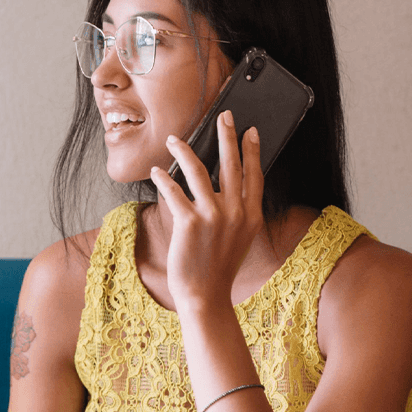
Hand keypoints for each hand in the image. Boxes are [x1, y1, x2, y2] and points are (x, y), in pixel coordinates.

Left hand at [149, 110, 263, 310]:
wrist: (205, 294)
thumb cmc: (218, 266)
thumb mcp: (239, 238)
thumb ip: (237, 212)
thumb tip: (224, 185)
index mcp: (252, 216)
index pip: (254, 175)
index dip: (252, 150)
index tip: (250, 130)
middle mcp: (236, 212)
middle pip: (231, 164)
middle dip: (226, 136)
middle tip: (223, 116)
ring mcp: (213, 216)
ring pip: (198, 170)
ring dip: (184, 150)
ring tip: (173, 139)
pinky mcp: (190, 222)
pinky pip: (174, 191)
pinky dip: (163, 178)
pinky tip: (156, 171)